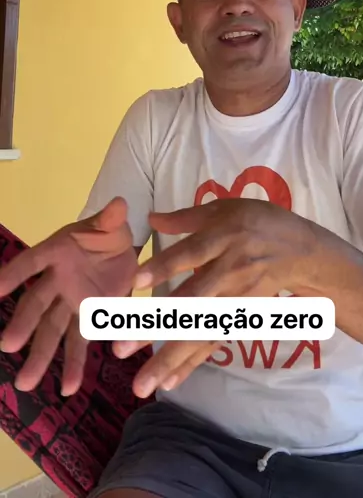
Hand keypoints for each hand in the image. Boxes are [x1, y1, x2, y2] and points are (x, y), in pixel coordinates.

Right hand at [0, 197, 137, 393]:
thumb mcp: (111, 223)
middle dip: (24, 324)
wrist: (120, 249)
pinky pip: (79, 342)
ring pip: (53, 331)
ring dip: (41, 356)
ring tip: (26, 383)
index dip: (15, 273)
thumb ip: (112, 219)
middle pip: (37, 304)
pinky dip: (74, 364)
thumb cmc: (106, 233)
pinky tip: (67, 388)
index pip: (32, 262)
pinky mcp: (89, 318)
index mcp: (58, 252)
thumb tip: (119, 204)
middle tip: (9, 345)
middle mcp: (58, 281)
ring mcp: (71, 302)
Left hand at [113, 197, 315, 396]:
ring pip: (200, 332)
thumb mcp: (226, 209)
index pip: (191, 254)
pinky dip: (191, 364)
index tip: (136, 282)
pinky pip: (213, 343)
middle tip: (120, 350)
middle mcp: (229, 272)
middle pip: (191, 303)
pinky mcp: (240, 318)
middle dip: (156, 328)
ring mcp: (236, 300)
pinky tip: (168, 383)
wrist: (302, 251)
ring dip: (170, 359)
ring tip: (141, 385)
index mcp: (223, 239)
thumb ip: (187, 218)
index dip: (165, 266)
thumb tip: (150, 218)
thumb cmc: (259, 222)